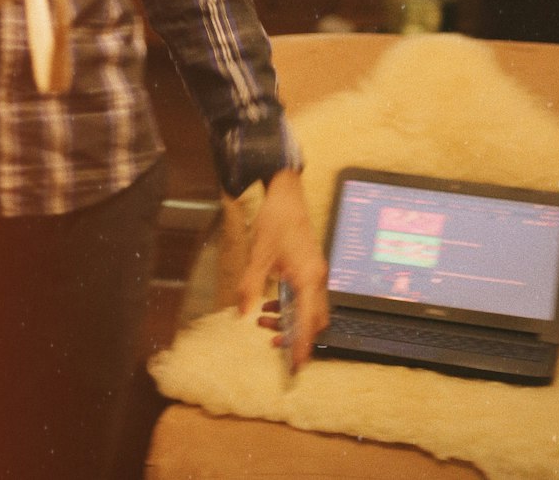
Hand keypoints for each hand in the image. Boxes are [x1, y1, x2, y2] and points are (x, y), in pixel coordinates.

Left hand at [235, 168, 329, 372]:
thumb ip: (250, 284)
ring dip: (290, 320)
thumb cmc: (275, 219)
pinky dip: (290, 306)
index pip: (308, 320)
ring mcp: (316, 272)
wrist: (287, 192)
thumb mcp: (258, 253)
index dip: (302, 345)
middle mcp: (317, 277)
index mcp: (308, 277)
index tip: (295, 366)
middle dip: (295, 335)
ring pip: (310, 309)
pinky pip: (306, 296)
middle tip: (271, 342)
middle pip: (314, 320)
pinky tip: (270, 304)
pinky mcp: (311, 267)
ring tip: (263, 321)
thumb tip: (241, 312)